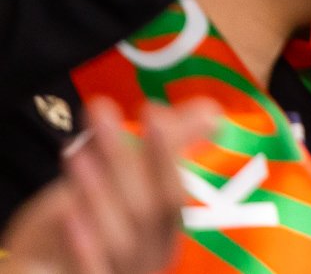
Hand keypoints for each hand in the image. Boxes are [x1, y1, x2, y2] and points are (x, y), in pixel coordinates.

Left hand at [1, 97, 216, 273]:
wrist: (44, 272)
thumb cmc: (93, 222)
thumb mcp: (127, 179)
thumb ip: (169, 145)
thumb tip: (210, 110)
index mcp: (165, 231)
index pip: (173, 194)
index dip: (165, 153)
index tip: (152, 111)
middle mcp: (149, 256)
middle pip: (147, 211)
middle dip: (124, 158)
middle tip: (102, 112)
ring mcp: (123, 273)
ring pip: (121, 238)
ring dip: (99, 193)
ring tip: (76, 151)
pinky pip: (93, 273)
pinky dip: (84, 245)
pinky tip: (67, 212)